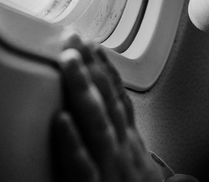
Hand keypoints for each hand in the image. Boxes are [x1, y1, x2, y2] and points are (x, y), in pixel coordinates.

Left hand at [53, 34, 164, 181]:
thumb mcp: (148, 170)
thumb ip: (145, 147)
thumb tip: (144, 124)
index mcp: (130, 143)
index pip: (119, 98)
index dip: (107, 70)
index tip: (96, 46)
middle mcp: (122, 148)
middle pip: (106, 100)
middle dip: (90, 66)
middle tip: (74, 38)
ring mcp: (110, 166)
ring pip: (96, 121)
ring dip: (83, 88)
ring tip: (68, 60)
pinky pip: (82, 166)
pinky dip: (72, 142)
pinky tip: (60, 119)